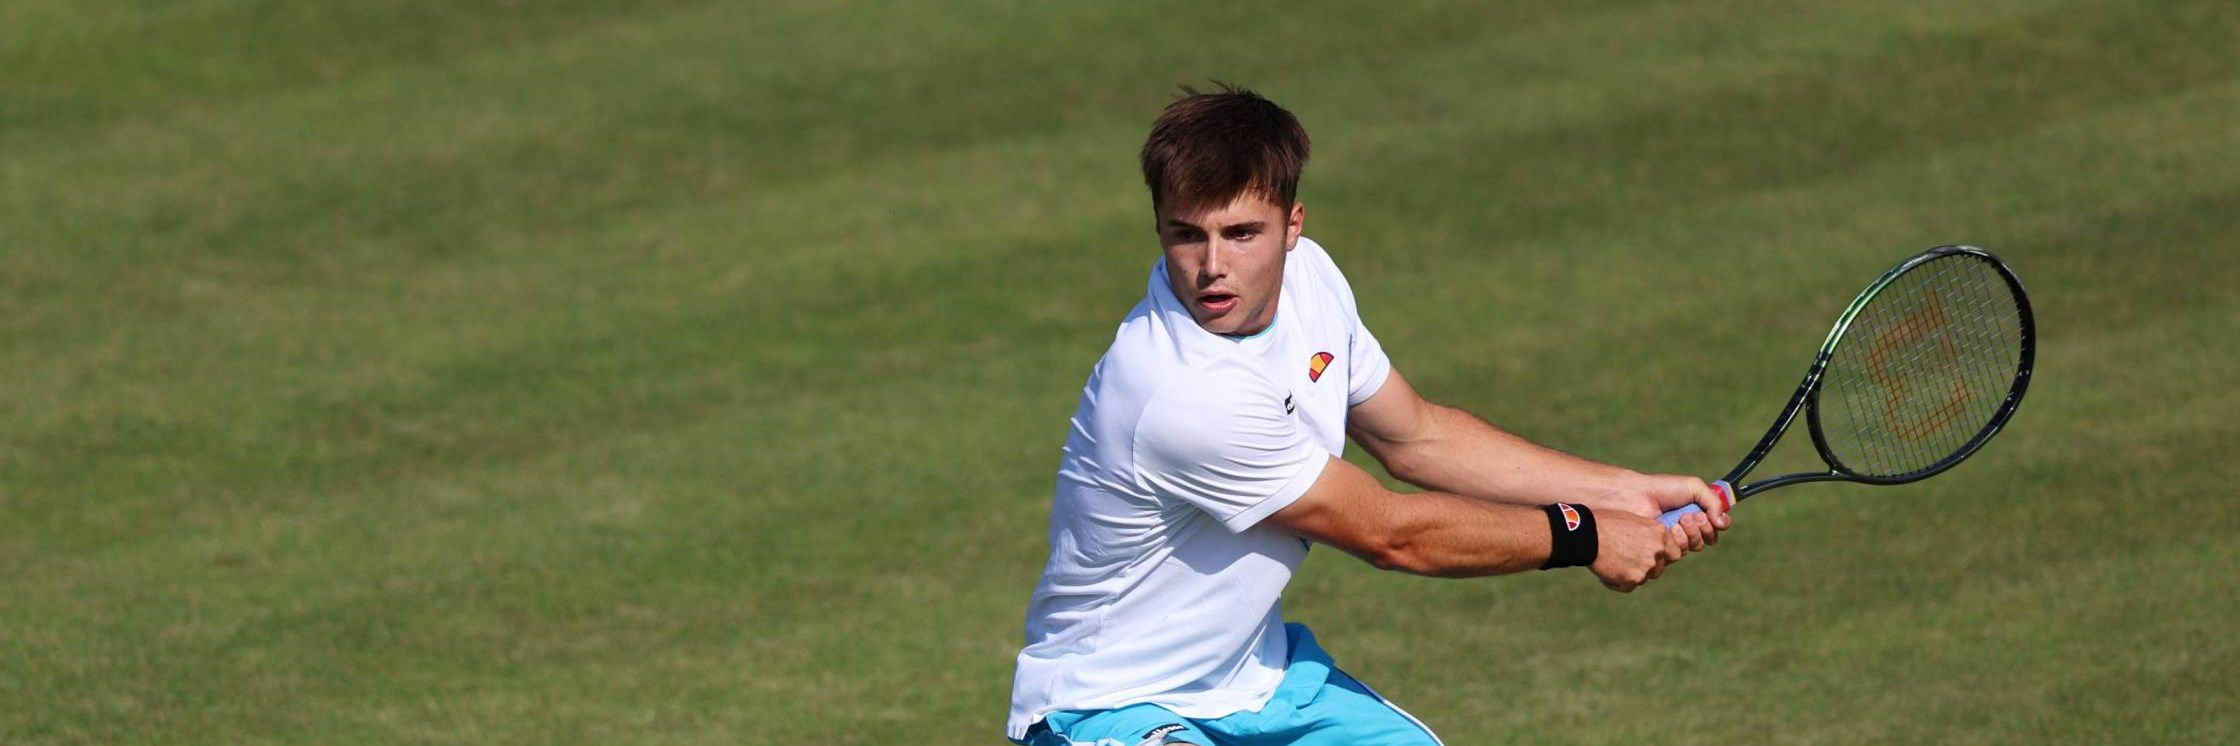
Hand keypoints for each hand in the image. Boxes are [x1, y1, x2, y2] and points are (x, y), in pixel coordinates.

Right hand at [1589, 509, 1685, 591]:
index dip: (1660, 556)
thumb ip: (1646, 535)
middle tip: (1628, 564)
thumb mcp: (1632, 521)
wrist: (1586, 534)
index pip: (1673, 552)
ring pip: (1644, 578)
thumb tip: (1649, 546)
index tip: (1646, 555)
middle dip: (1647, 568)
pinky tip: (1604, 574)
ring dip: (1630, 575)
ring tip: (1610, 566)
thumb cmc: (1603, 523)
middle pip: (1660, 567)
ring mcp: (1647, 564)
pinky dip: (1616, 583)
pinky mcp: (1634, 578)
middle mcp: (1658, 548)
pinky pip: (1628, 587)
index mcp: (1659, 532)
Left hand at [1597, 473, 1731, 550]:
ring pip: (1695, 546)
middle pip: (1709, 539)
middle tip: (1688, 516)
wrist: (1637, 497)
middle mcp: (1689, 526)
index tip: (1712, 517)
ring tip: (1678, 520)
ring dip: (1690, 533)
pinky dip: (1678, 540)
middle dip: (1702, 527)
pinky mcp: (1664, 548)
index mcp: (1698, 511)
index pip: (1718, 525)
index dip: (1719, 524)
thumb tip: (1722, 523)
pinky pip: (1679, 553)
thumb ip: (1713, 501)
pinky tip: (1669, 528)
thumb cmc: (1663, 489)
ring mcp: (1676, 538)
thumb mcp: (1693, 487)